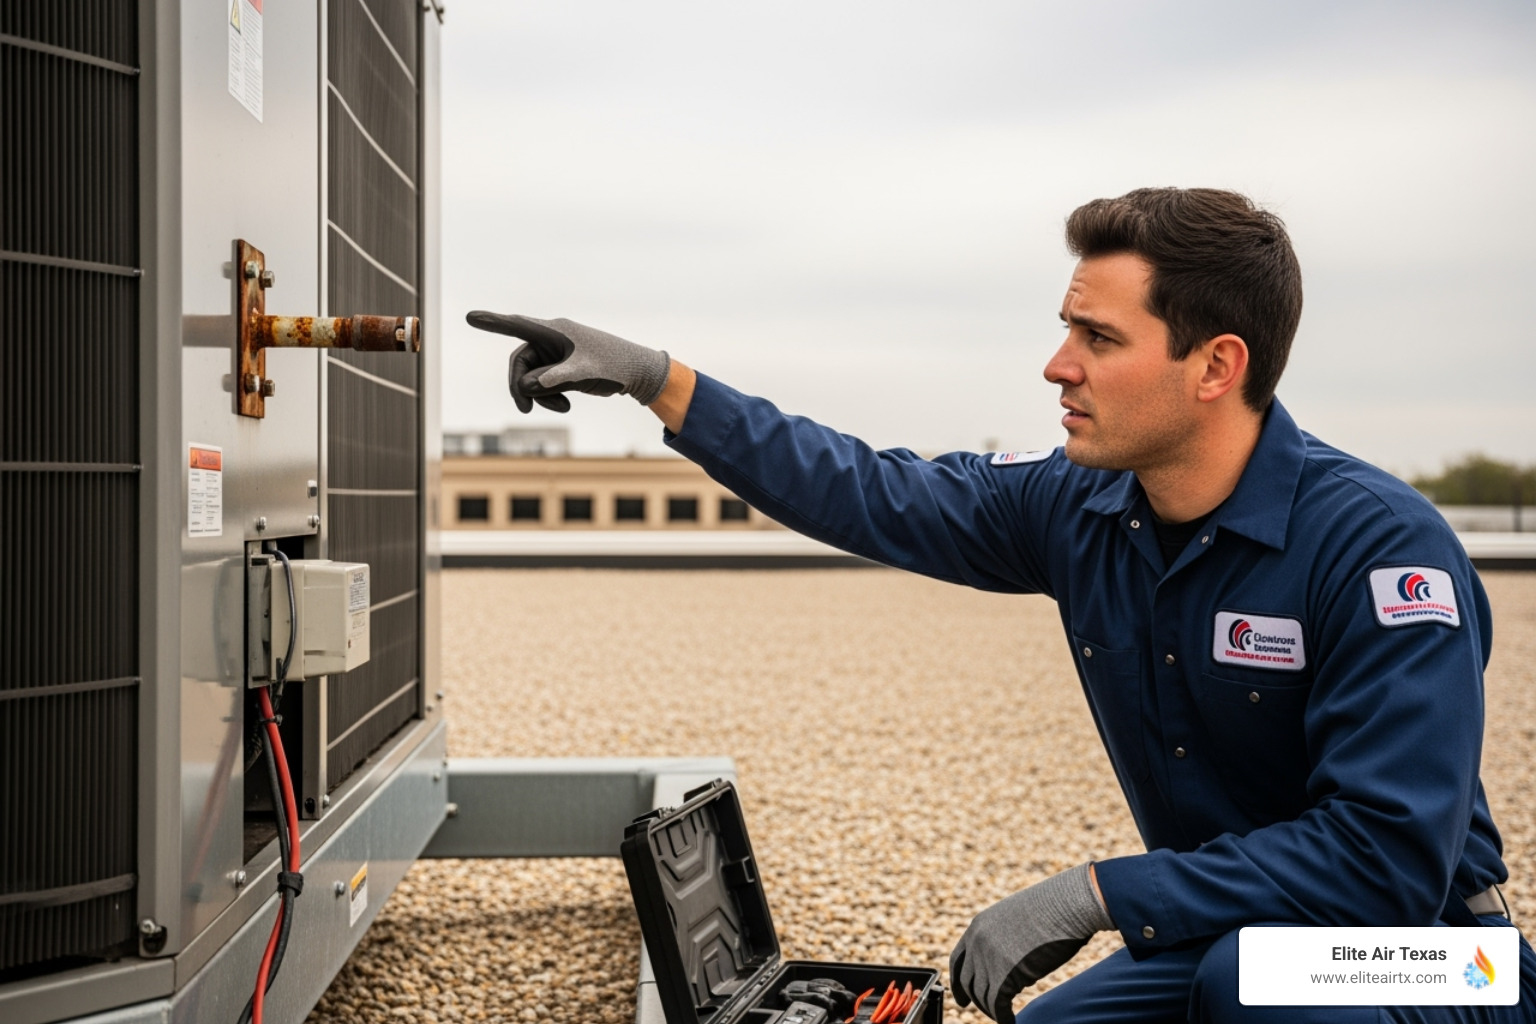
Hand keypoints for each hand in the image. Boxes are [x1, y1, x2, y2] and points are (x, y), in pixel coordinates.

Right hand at [464, 312, 670, 413]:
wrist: (636, 373)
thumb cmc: (613, 366)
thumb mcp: (584, 374)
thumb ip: (555, 379)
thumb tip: (527, 386)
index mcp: (555, 331)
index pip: (517, 325)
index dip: (492, 322)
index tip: (470, 316)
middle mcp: (551, 339)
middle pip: (520, 362)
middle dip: (522, 386)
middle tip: (526, 410)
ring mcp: (555, 353)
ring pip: (530, 376)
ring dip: (539, 395)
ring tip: (563, 407)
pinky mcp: (560, 366)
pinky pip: (542, 382)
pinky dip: (548, 395)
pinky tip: (566, 404)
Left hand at [949, 863, 1113, 1022]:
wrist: (1067, 905)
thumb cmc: (1052, 909)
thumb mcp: (1015, 919)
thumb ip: (1003, 940)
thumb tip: (1008, 969)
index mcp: (978, 926)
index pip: (958, 961)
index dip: (958, 983)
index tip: (961, 998)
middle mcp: (977, 942)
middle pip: (968, 982)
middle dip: (976, 1000)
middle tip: (988, 1011)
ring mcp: (989, 958)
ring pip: (982, 996)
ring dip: (993, 1010)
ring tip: (1006, 1017)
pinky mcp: (1004, 975)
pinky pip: (997, 1005)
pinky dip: (1003, 1018)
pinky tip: (1011, 1022)